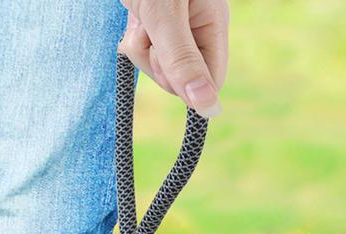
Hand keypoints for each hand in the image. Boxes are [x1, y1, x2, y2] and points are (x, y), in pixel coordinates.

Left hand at [119, 0, 229, 117]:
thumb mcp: (163, 12)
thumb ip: (183, 58)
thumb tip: (209, 109)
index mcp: (214, 23)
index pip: (212, 80)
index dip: (187, 85)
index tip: (163, 63)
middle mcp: (199, 28)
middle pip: (184, 77)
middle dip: (157, 63)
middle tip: (145, 32)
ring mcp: (176, 26)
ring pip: (161, 65)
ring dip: (140, 49)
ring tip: (137, 17)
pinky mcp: (154, 23)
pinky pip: (146, 50)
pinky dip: (133, 40)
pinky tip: (131, 16)